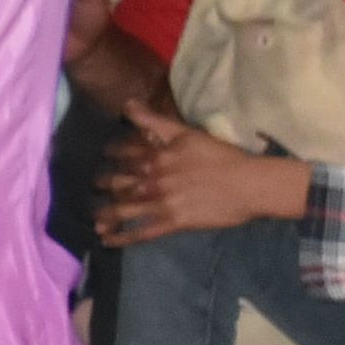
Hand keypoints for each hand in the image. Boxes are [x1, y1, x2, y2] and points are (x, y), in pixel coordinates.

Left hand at [91, 111, 307, 245]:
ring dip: (106, 214)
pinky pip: (142, 231)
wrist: (249, 184)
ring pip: (124, 208)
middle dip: (104, 184)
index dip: (111, 153)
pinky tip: (107, 240)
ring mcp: (162, 200)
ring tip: (95, 218)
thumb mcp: (186, 132)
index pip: (124, 152)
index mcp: (157, 154)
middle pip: (119, 181)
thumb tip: (126, 104)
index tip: (104, 155)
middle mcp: (153, 177)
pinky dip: (122, 237)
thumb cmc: (222, 156)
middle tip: (94, 186)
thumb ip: (154, 120)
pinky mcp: (173, 221)